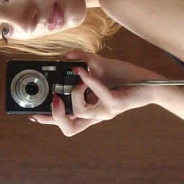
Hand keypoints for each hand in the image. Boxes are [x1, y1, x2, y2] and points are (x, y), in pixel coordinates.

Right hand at [31, 50, 155, 136]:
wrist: (150, 81)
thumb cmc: (125, 77)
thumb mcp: (99, 67)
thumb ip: (83, 61)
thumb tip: (67, 56)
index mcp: (90, 108)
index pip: (67, 122)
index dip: (50, 121)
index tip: (34, 114)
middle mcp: (97, 114)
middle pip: (70, 128)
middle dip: (56, 115)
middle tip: (54, 98)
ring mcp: (106, 111)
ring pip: (81, 111)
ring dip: (75, 92)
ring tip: (79, 76)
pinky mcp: (116, 104)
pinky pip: (100, 96)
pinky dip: (89, 81)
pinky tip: (84, 70)